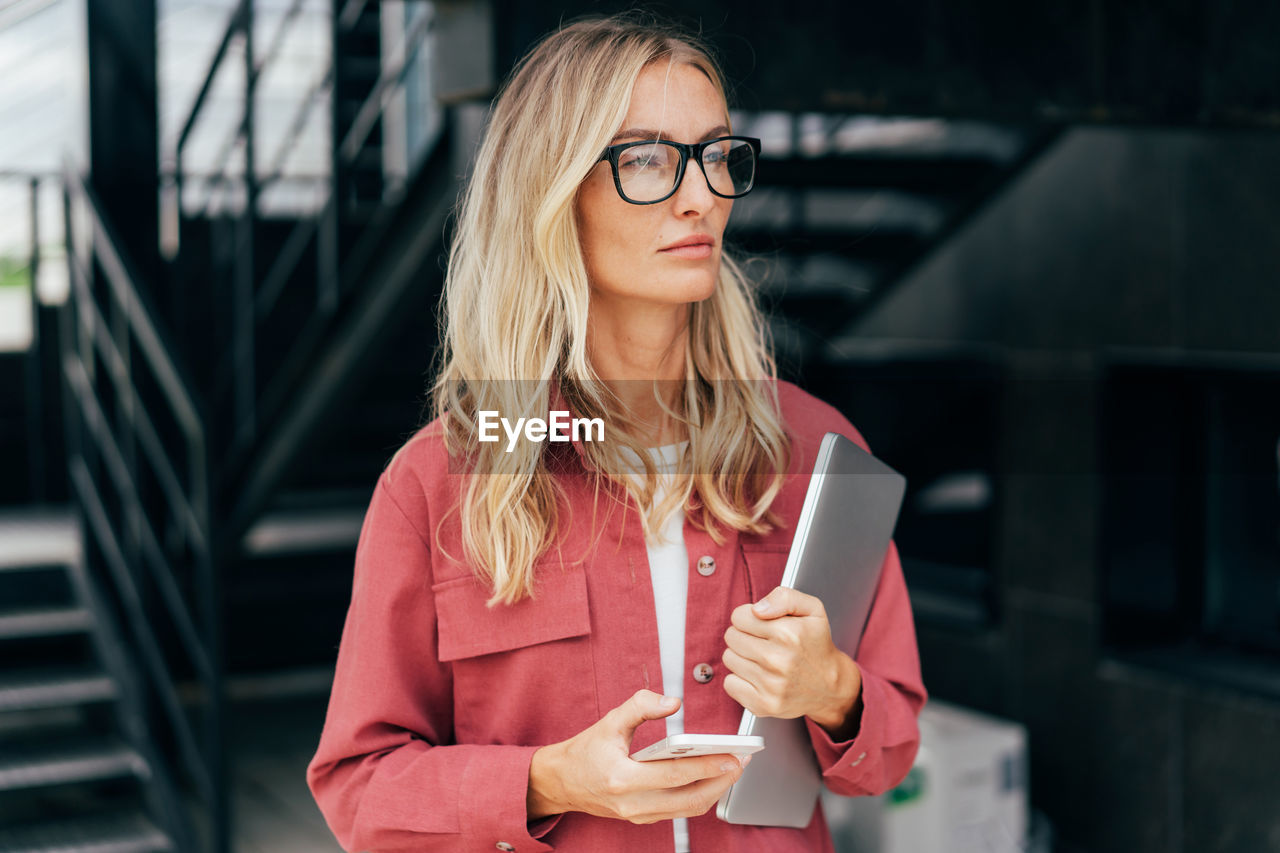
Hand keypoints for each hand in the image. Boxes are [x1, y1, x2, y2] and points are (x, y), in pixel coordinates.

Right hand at [527, 689, 748, 822]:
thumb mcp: (609, 721)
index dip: (706, 766)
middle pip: (689, 799)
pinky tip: (713, 778)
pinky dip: (701, 795)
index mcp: (621, 778)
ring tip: (733, 768)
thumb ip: (641, 706)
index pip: (674, 775)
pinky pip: (680, 811)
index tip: (731, 756)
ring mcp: (638, 814)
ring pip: (688, 809)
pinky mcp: (643, 818)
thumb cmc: (584, 752)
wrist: (561, 782)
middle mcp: (632, 802)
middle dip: (721, 781)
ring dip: (715, 790)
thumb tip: (673, 702)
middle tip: (742, 761)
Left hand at [721, 587, 862, 734]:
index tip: (762, 624)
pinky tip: (758, 676)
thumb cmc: (816, 644)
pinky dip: (740, 679)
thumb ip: (784, 597)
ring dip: (742, 656)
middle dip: (744, 635)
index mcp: (789, 633)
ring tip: (762, 659)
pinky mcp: (763, 705)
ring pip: (729, 658)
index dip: (749, 617)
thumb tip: (757, 609)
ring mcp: (770, 685)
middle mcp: (778, 660)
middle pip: (731, 636)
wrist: (830, 686)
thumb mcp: (812, 609)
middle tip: (763, 642)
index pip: (738, 616)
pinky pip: (729, 684)